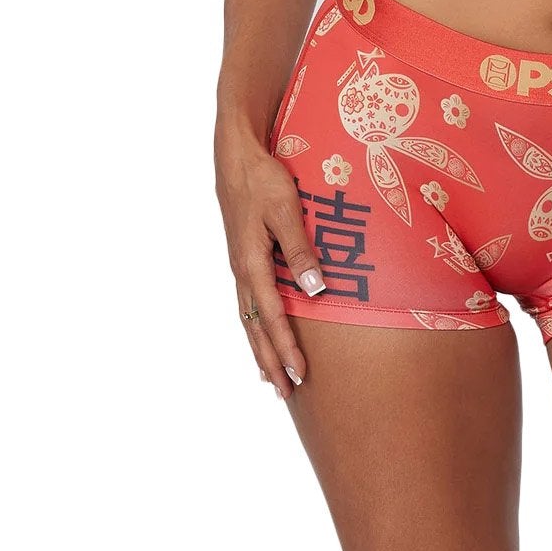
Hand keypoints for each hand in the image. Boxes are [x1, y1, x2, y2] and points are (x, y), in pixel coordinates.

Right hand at [214, 118, 328, 399]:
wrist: (236, 157)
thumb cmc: (263, 180)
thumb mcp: (285, 210)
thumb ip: (300, 250)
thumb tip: (315, 290)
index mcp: (251, 264)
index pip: (273, 317)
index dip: (286, 348)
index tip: (299, 374)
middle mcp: (242, 272)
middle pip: (256, 328)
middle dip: (271, 361)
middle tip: (287, 394)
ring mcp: (239, 266)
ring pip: (249, 319)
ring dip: (260, 349)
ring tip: (271, 379)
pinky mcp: (242, 257)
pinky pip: (247, 303)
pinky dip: (255, 327)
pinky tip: (261, 334)